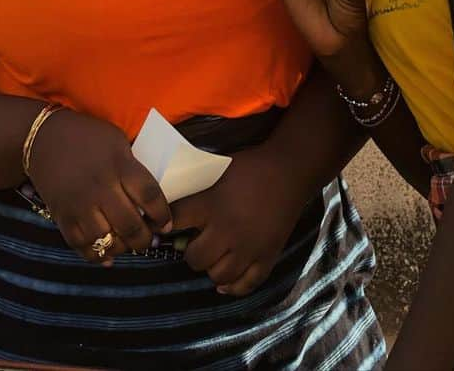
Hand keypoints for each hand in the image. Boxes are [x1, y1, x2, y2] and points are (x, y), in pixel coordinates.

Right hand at [28, 109, 171, 264]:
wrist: (42, 138)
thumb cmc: (88, 136)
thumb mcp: (119, 141)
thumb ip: (133, 168)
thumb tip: (149, 196)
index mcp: (120, 166)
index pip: (149, 196)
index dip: (162, 215)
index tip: (166, 224)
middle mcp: (101, 189)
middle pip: (130, 224)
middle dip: (144, 239)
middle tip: (150, 240)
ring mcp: (80, 205)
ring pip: (107, 240)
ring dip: (122, 248)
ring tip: (130, 245)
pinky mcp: (62, 217)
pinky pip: (81, 245)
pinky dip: (96, 255)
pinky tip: (108, 255)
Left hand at [170, 149, 305, 294]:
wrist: (290, 171)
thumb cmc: (251, 167)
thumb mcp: (218, 169)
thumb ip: (197, 188)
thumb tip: (169, 198)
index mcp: (212, 205)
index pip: (176, 220)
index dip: (166, 225)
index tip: (163, 228)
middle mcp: (228, 230)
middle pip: (195, 258)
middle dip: (192, 251)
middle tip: (197, 242)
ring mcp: (249, 247)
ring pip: (218, 275)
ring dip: (212, 267)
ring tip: (215, 256)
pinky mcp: (267, 256)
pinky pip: (246, 284)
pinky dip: (233, 286)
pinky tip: (225, 282)